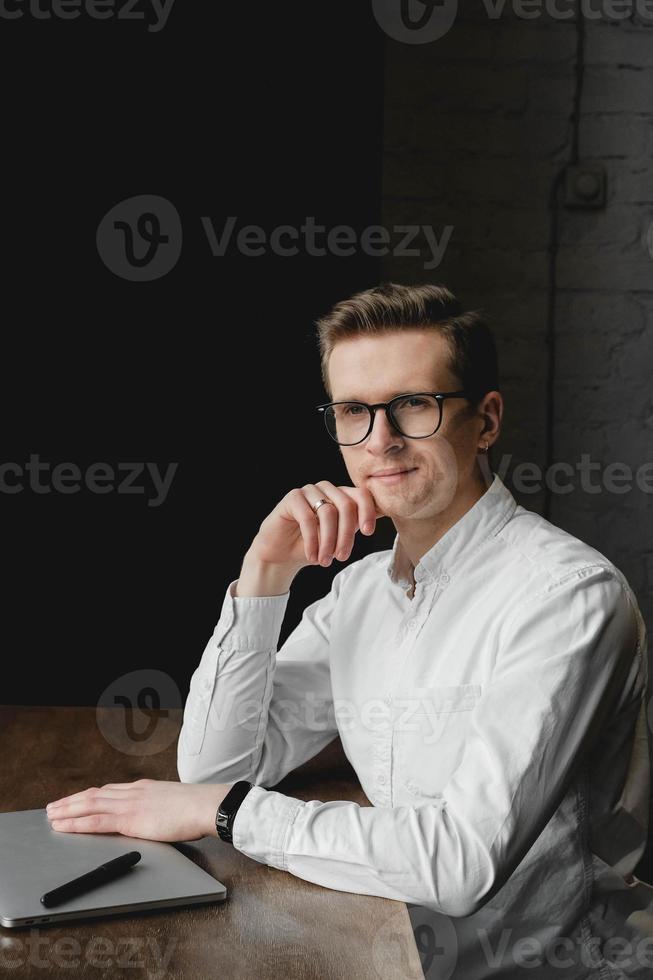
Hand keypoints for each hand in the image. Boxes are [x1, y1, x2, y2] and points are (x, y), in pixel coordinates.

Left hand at [45, 779, 232, 842]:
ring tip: (52, 815)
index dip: (89, 795)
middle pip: (94, 795)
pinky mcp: (130, 819)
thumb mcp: (173, 801)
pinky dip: (77, 823)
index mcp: (143, 788)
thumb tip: (155, 816)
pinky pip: (96, 820)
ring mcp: (130, 804)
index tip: (77, 799)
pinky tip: (65, 826)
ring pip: (89, 805)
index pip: (109, 790)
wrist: (206, 806)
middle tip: (54, 807)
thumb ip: (159, 807)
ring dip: (67, 810)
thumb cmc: (196, 807)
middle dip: (72, 801)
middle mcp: (133, 792)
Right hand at [249, 480, 384, 570]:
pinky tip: (312, 555)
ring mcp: (308, 491)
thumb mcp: (339, 537)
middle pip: (346, 505)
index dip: (368, 512)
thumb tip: (382, 516)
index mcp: (341, 496)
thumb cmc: (312, 546)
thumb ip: (355, 525)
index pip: (361, 495)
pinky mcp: (292, 498)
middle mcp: (326, 489)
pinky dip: (312, 540)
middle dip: (346, 535)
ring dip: (328, 541)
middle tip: (342, 557)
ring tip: (325, 560)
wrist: (281, 555)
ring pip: (328, 512)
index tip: (368, 533)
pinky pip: (308, 517)